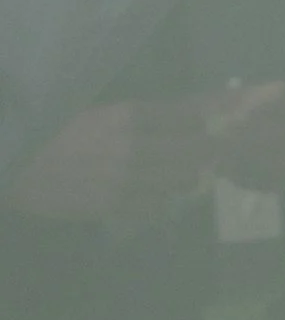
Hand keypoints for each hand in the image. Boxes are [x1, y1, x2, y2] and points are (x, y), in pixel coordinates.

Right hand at [4, 97, 214, 226]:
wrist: (13, 164)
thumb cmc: (54, 133)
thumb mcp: (97, 113)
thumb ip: (137, 116)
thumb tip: (180, 118)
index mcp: (126, 116)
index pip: (186, 114)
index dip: (212, 117)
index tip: (228, 119)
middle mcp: (132, 146)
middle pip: (194, 148)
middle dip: (212, 149)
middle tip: (221, 149)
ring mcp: (124, 179)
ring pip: (181, 179)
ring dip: (191, 174)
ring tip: (191, 171)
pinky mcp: (112, 206)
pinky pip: (155, 205)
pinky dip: (164, 198)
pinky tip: (160, 193)